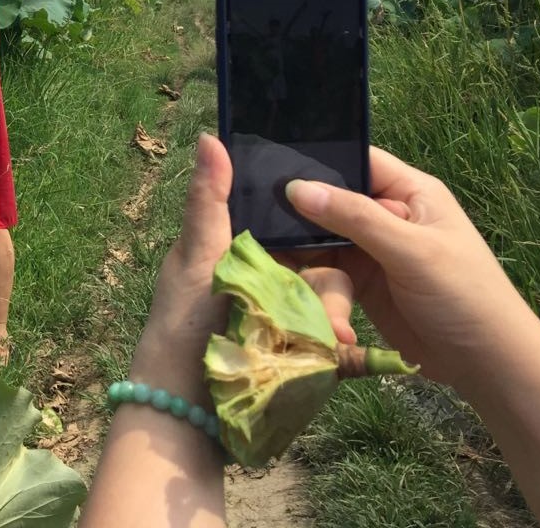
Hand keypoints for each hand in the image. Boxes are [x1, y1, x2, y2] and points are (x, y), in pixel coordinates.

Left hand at [134, 135, 355, 401]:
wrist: (186, 405)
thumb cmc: (184, 323)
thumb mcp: (196, 257)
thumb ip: (209, 200)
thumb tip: (209, 134)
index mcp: (246, 249)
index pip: (297, 225)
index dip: (321, 222)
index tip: (351, 216)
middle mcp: (273, 280)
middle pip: (325, 268)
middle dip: (331, 292)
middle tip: (332, 316)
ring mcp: (289, 320)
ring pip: (332, 305)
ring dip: (334, 322)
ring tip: (333, 341)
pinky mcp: (303, 355)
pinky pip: (337, 346)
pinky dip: (346, 353)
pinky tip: (356, 357)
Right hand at [285, 148, 536, 393]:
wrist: (487, 365)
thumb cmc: (463, 295)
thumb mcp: (411, 251)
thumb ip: (354, 217)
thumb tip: (295, 187)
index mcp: (407, 193)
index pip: (356, 162)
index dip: (317, 163)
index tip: (270, 169)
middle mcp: (384, 217)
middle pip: (326, 205)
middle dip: (299, 223)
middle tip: (263, 231)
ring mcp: (369, 252)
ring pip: (319, 247)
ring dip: (312, 272)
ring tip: (294, 289)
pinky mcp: (359, 286)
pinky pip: (325, 281)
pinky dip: (323, 299)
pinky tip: (333, 323)